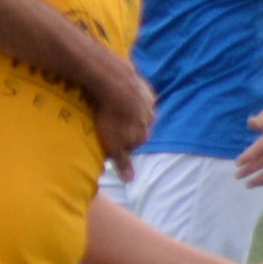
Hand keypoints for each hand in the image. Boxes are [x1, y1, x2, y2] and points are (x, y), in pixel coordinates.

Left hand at [90, 56, 156, 179]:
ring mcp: (148, 100)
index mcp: (145, 134)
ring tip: (112, 106)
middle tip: (111, 121)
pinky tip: (117, 91)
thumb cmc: (113, 119)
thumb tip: (131, 180)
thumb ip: (123, 163)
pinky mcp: (142, 83)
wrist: (116, 85)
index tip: (111, 138)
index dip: (123, 142)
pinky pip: (137, 91)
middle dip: (129, 125)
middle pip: (140, 125)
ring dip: (129, 109)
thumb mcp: (114, 146)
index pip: (136, 143)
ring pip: (139, 108)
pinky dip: (128, 93)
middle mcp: (151, 118)